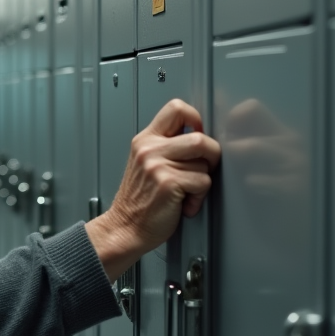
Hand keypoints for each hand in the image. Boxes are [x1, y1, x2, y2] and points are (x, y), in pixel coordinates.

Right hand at [86, 99, 220, 280]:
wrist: (124, 227)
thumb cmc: (138, 201)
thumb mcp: (145, 163)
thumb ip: (166, 146)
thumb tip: (199, 136)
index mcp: (145, 140)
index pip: (177, 108)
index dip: (196, 120)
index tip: (198, 135)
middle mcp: (149, 149)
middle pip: (200, 137)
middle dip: (210, 156)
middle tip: (200, 169)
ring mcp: (157, 165)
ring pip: (204, 163)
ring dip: (202, 181)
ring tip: (186, 191)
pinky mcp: (168, 183)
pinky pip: (203, 182)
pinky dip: (198, 197)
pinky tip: (183, 203)